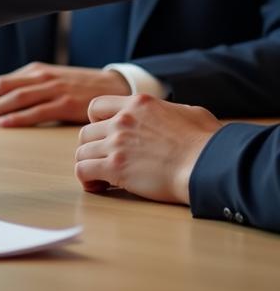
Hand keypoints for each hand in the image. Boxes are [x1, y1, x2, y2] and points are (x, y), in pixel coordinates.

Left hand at [0, 62, 129, 125]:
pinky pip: (38, 111)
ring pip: (16, 97)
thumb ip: (30, 91)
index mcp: (34, 72)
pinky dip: (19, 117)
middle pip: (1, 87)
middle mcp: (40, 77)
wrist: (116, 87)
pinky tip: (4, 123)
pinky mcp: (67, 103)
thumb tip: (1, 107)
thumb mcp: (52, 83)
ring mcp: (53, 89)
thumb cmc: (80, 88)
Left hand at [75, 94, 221, 203]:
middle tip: (104, 162)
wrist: (208, 164)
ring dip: (89, 164)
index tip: (105, 135)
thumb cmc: (207, 142)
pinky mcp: (116, 167)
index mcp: (138, 104)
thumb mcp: (190, 113)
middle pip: (86, 132)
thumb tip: (176, 117)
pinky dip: (86, 179)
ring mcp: (117, 143)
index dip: (96, 121)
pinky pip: (83, 170)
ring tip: (100, 178)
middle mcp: (122, 120)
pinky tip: (97, 186)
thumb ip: (172, 112)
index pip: (97, 106)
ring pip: (82, 151)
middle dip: (93, 148)